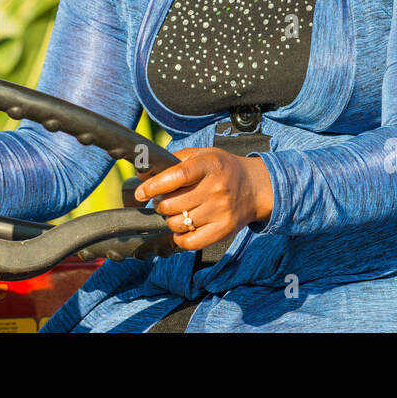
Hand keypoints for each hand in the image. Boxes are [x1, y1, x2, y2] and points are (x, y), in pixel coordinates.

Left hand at [132, 148, 273, 251]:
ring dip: (170, 220)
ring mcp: (221, 211)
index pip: (176, 177)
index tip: (141, 193)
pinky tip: (182, 229)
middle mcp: (216, 189)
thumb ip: (173, 160)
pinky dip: (179, 238)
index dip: (154, 186)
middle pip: (172, 204)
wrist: (255, 187)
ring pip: (178, 223)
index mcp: (209, 166)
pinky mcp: (224, 230)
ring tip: (176, 212)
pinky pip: (191, 242)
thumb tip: (143, 175)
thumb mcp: (202, 155)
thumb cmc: (223, 169)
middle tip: (163, 201)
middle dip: (160, 204)